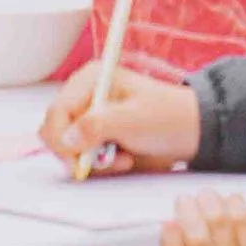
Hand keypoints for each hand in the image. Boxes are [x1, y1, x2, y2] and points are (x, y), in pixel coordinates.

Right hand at [41, 64, 200, 175]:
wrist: (190, 134)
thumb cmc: (168, 117)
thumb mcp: (134, 119)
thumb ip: (98, 125)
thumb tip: (68, 138)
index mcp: (91, 79)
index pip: (56, 111)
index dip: (61, 138)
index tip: (76, 159)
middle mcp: (85, 97)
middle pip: (55, 131)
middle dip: (78, 152)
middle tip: (107, 159)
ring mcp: (89, 119)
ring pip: (67, 149)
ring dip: (92, 162)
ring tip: (123, 158)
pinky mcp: (96, 139)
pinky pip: (81, 159)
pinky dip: (99, 166)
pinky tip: (123, 160)